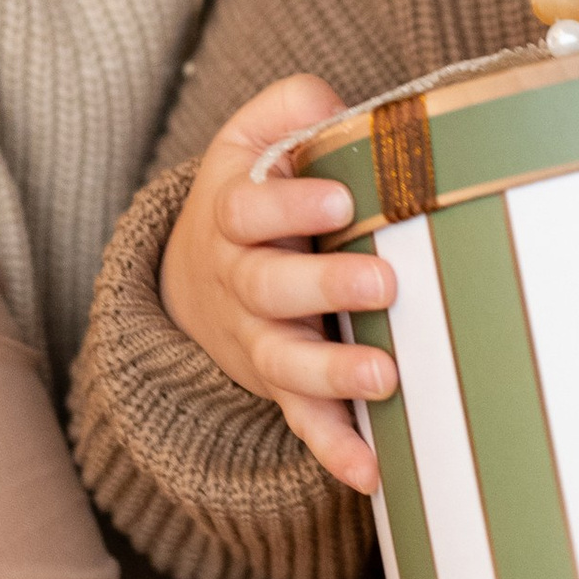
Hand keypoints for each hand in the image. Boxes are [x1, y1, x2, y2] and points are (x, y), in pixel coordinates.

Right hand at [158, 76, 394, 496]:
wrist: (194, 274)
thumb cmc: (252, 190)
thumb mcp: (254, 135)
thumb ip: (293, 108)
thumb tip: (341, 108)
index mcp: (232, 212)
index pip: (247, 207)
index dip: (287, 204)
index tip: (339, 199)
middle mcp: (239, 280)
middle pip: (268, 286)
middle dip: (325, 286)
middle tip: (382, 282)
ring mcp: (257, 338)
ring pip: (284, 361)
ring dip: (332, 373)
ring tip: (384, 376)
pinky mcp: (279, 383)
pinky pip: (302, 420)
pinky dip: (332, 447)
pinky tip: (371, 470)